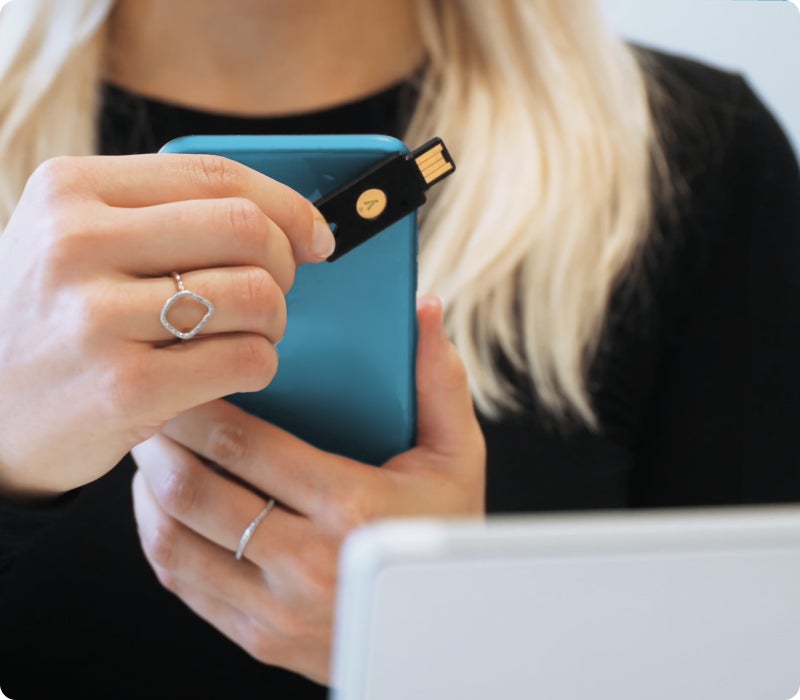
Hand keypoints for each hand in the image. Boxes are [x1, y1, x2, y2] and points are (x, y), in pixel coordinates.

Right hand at [0, 154, 333, 498]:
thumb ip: (164, 216)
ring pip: (257, 295)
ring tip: (245, 335)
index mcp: (71, 190)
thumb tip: (293, 223)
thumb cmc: (49, 320)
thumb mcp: (75, 242)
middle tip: (273, 294)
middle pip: (247, 230)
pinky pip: (248, 360)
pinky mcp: (126, 389)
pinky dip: (261, 365)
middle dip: (285, 265)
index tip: (315, 237)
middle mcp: (77, 244)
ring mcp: (97, 318)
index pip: (216, 176)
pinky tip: (230, 371)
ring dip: (274, 322)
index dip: (287, 205)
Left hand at [130, 296, 485, 684]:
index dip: (197, 407)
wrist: (441, 629)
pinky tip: (165, 504)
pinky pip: (183, 582)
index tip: (180, 377)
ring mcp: (277, 609)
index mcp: (353, 508)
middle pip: (195, 492)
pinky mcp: (258, 636)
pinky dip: (159, 536)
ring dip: (150, 488)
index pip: (244, 446)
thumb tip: (424, 309)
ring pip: (174, 541)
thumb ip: (440, 381)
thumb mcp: (459, 457)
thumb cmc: (446, 534)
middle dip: (161, 441)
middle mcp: (307, 562)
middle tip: (153, 406)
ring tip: (153, 450)